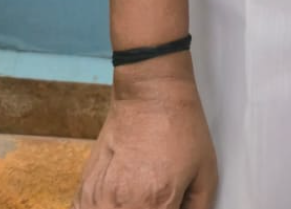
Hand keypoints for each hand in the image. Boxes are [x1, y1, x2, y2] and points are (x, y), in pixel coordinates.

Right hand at [71, 55, 217, 208]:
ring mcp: (98, 199)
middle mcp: (122, 205)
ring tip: (142, 197)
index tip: (173, 206)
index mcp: (155, 203)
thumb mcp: (205, 171)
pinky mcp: (84, 191)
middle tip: (158, 200)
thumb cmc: (180, 126)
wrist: (151, 93)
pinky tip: (120, 202)